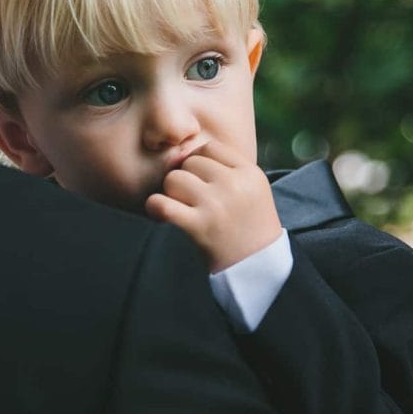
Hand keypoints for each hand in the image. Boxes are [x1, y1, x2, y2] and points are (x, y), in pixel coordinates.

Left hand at [145, 140, 282, 272]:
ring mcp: (216, 205)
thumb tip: (186, 150)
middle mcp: (234, 185)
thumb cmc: (250, 223)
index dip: (200, 161)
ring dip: (172, 193)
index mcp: (249, 173)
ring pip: (174, 179)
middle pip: (190, 162)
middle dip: (187, 179)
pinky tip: (158, 212)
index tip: (202, 179)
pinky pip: (163, 205)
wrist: (257, 266)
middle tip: (193, 199)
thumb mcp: (254, 188)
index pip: (210, 147)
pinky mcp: (199, 226)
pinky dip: (155, 206)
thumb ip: (228, 167)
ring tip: (184, 208)